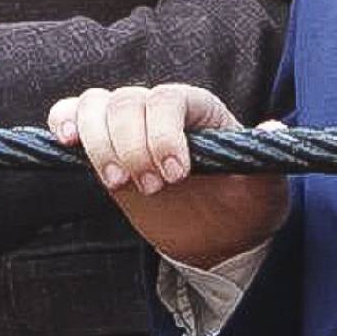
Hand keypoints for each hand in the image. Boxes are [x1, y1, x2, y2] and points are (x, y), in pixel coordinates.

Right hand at [48, 83, 289, 270]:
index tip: (176, 174)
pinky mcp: (104, 145)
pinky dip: (64, 121)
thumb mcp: (265, 189)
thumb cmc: (245, 204)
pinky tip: (67, 143)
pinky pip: (73, 114)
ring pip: (95, 105)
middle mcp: (160, 108)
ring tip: (118, 183)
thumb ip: (266, 159)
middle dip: (131, 148)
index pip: (168, 100)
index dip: (163, 134)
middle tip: (152, 189)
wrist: (218, 235)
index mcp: (200, 109)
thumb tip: (272, 130)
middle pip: (125, 103)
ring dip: (98, 144)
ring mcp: (128, 124)